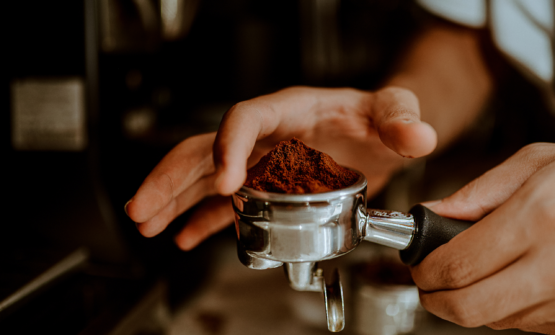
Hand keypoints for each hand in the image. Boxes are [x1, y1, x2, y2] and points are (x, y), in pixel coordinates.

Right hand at [125, 86, 436, 249]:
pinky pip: (225, 203)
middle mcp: (266, 135)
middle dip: (172, 179)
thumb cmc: (378, 117)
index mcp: (289, 109)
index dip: (227, 147)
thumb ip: (402, 121)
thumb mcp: (394, 111)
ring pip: (204, 177)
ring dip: (174, 200)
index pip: (245, 118)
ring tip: (146, 223)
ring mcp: (260, 162)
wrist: (377, 132)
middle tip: (144, 208)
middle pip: (206, 149)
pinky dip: (203, 220)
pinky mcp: (265, 185)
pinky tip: (184, 235)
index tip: (223, 184)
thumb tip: (415, 136)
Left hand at [411, 143, 554, 333]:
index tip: (418, 262)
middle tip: (430, 280)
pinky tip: (509, 280)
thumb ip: (477, 193)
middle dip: (435, 297)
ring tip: (472, 272)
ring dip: (468, 302)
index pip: (455, 265)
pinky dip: (503, 308)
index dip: (425, 270)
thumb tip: (429, 214)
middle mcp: (553, 266)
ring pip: (493, 320)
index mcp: (536, 219)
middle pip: (468, 307)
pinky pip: (523, 324)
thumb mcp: (537, 164)